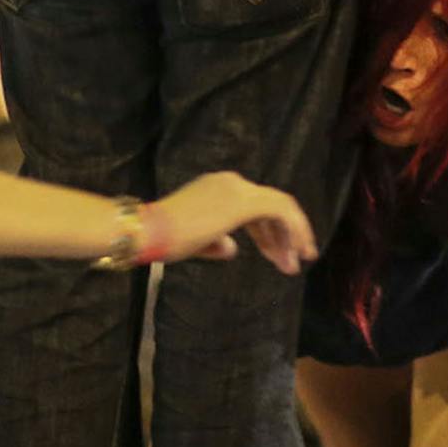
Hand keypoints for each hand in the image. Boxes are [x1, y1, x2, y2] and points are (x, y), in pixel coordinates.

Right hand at [145, 173, 317, 274]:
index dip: (269, 233)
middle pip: (270, 207)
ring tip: (297, 263)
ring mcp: (238, 189)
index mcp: (217, 188)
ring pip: (280, 207)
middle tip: (293, 264)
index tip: (279, 256)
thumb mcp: (196, 241)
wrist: (150, 232)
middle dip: (284, 236)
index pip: (253, 209)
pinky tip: (297, 250)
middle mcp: (230, 183)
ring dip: (292, 236)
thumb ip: (216, 242)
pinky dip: (294, 230)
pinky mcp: (243, 202)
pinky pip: (281, 211)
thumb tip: (232, 248)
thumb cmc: (165, 239)